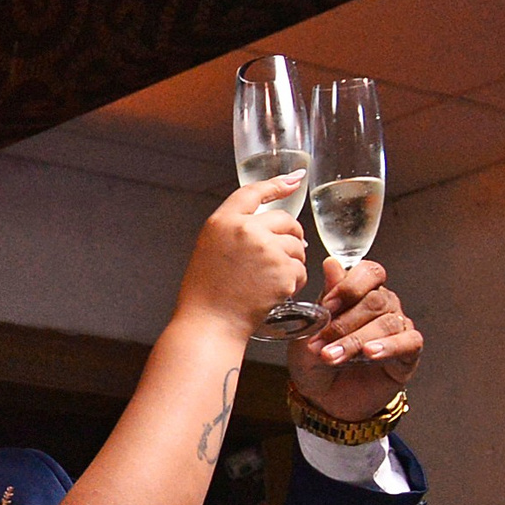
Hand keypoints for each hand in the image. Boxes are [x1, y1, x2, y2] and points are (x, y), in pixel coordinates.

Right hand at [177, 174, 309, 337]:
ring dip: (291, 262)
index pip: (253, 192)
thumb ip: (234, 231)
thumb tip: (271, 224)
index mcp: (223, 222)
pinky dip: (292, 282)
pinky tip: (274, 293)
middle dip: (290, 236)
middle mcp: (246, 230)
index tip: (293, 180)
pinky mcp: (283, 271)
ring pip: (296, 247)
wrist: (210, 324)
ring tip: (270, 281)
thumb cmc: (205, 294)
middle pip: (285, 220)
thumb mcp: (209, 250)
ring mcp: (267, 250)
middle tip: (284, 254)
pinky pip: (300, 270)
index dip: (276, 184)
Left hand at [286, 258, 421, 418]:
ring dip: (355, 340)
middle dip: (344, 322)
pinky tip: (371, 353)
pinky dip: (388, 347)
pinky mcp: (408, 353)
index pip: (370, 273)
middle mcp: (383, 307)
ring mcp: (398, 328)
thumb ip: (323, 300)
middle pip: (376, 300)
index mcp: (360, 295)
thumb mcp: (308, 331)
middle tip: (320, 342)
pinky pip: (408, 342)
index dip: (351, 285)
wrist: (323, 400)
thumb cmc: (315, 362)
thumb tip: (332, 264)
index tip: (328, 304)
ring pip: (387, 322)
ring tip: (332, 357)